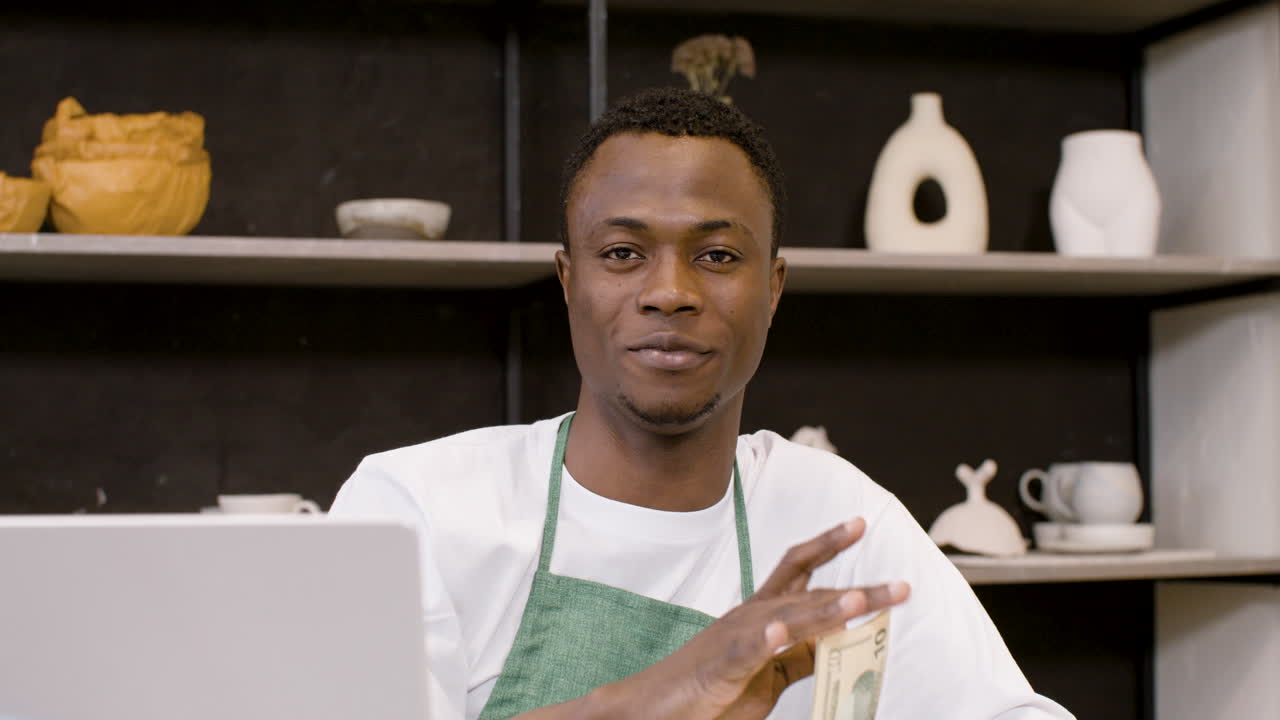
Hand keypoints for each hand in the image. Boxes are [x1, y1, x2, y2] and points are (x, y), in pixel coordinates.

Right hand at [578, 518, 909, 719]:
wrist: (657, 707)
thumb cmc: (712, 690)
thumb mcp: (768, 672)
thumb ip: (800, 655)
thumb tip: (838, 640)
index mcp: (762, 614)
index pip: (798, 569)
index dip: (828, 545)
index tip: (859, 524)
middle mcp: (752, 616)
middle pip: (810, 594)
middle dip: (859, 590)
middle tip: (901, 586)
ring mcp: (736, 638)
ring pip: (789, 617)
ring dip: (827, 609)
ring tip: (861, 602)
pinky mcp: (722, 666)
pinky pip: (747, 649)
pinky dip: (765, 639)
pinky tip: (781, 631)